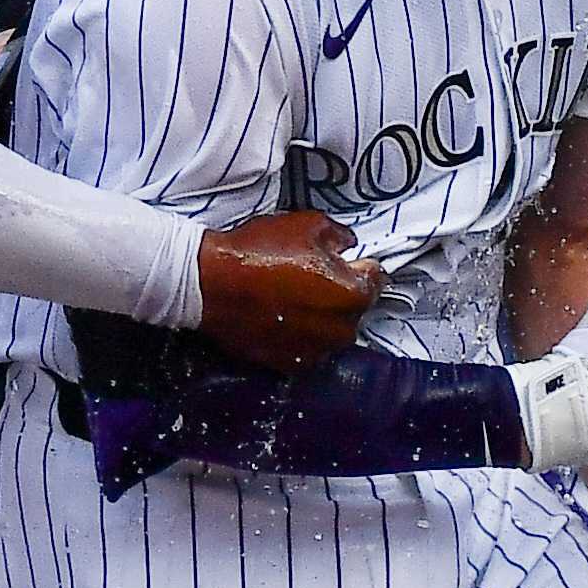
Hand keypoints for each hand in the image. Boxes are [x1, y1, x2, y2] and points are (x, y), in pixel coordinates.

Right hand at [196, 211, 383, 370]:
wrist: (211, 283)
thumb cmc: (259, 251)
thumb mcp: (308, 224)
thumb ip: (341, 236)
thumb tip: (349, 247)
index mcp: (352, 295)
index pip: (377, 280)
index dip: (362, 266)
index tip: (349, 261)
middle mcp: (340, 330)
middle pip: (355, 308)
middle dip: (342, 293)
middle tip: (314, 275)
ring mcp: (315, 350)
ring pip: (332, 331)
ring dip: (323, 316)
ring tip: (294, 296)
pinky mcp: (289, 363)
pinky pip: (307, 346)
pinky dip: (301, 334)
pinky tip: (281, 315)